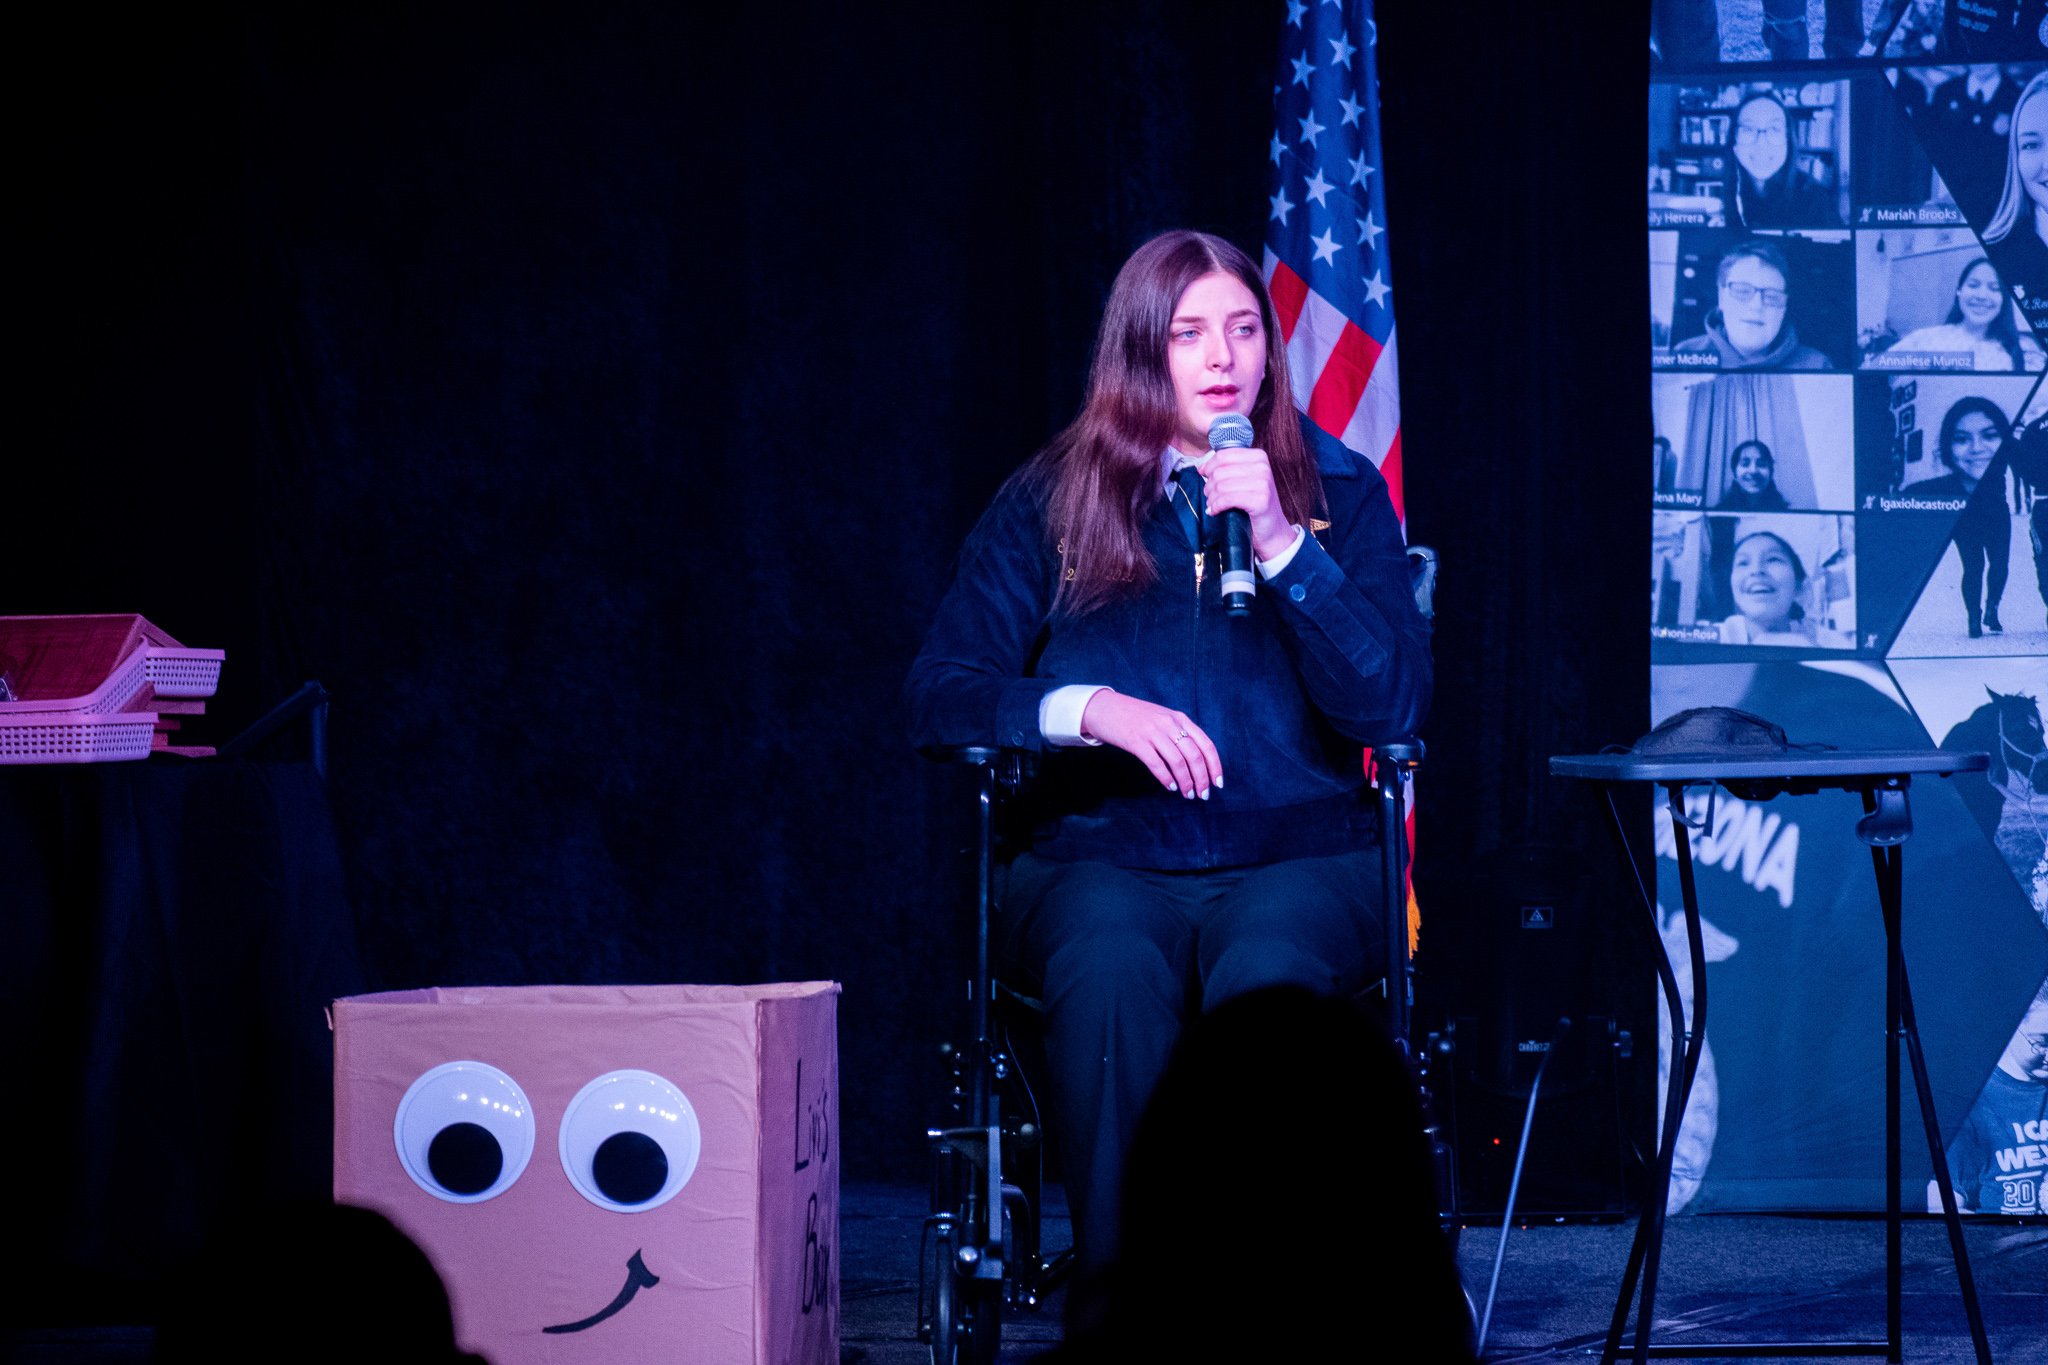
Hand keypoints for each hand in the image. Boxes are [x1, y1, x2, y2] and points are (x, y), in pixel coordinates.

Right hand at [1080, 691, 1221, 797]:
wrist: (1106, 708)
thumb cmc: (1136, 717)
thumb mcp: (1164, 719)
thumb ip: (1180, 733)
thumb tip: (1198, 762)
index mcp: (1180, 719)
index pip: (1206, 745)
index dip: (1215, 766)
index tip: (1217, 783)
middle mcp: (1170, 724)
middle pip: (1194, 756)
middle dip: (1201, 779)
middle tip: (1202, 795)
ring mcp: (1153, 732)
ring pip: (1178, 762)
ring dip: (1185, 782)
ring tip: (1187, 795)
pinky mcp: (1137, 742)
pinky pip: (1157, 764)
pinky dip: (1166, 778)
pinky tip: (1170, 787)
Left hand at [1201, 446, 1294, 558]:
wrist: (1272, 528)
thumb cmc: (1255, 503)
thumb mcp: (1245, 479)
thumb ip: (1227, 469)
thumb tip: (1202, 468)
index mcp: (1259, 457)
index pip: (1223, 455)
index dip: (1209, 466)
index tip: (1204, 475)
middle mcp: (1262, 467)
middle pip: (1219, 471)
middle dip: (1209, 485)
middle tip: (1210, 495)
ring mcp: (1263, 484)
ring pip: (1221, 486)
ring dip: (1211, 498)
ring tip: (1213, 504)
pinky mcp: (1260, 501)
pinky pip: (1227, 499)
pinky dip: (1216, 506)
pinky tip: (1215, 511)